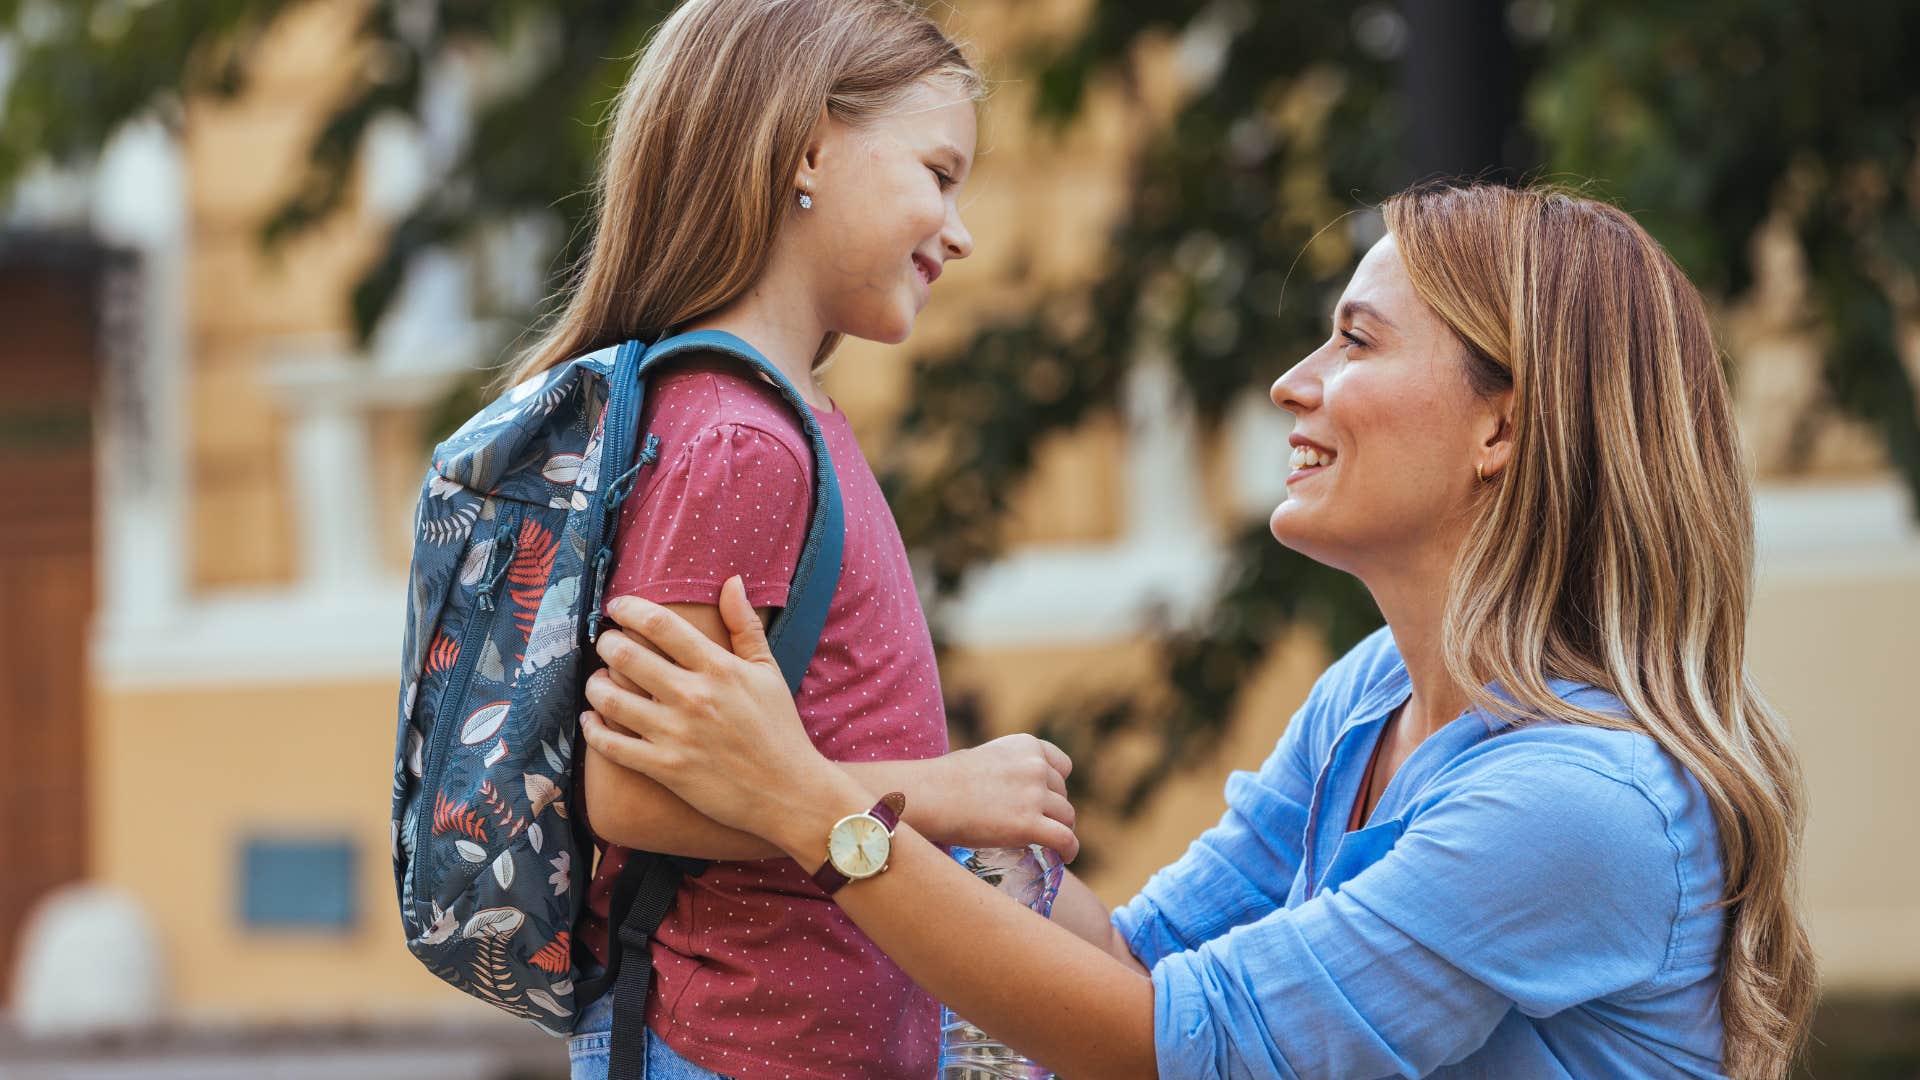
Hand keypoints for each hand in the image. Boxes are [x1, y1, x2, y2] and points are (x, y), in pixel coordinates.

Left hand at [581, 577, 856, 849]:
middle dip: (606, 643)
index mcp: (719, 668)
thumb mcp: (768, 671)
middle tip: (606, 643)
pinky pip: (612, 745)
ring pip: (611, 698)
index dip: (630, 609)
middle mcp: (693, 696)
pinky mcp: (665, 768)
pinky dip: (593, 729)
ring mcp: (676, 734)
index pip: (662, 624)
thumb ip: (745, 626)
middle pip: (627, 655)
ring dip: (595, 684)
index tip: (617, 607)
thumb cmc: (780, 729)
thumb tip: (732, 581)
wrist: (789, 792)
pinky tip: (591, 719)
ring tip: (599, 680)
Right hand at [925, 735, 1079, 861]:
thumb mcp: (986, 757)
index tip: (1047, 799)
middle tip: (1038, 825)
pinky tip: (1065, 857)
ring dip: (1061, 829)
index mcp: (1027, 746)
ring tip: (1052, 843)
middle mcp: (1036, 766)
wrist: (931, 796)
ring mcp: (1034, 795)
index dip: (1056, 785)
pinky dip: (1069, 850)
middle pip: (1063, 794)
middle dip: (1053, 810)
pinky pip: (1065, 839)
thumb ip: (1008, 767)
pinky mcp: (1029, 824)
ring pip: (1067, 817)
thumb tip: (1012, 788)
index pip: (1062, 766)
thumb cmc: (947, 780)